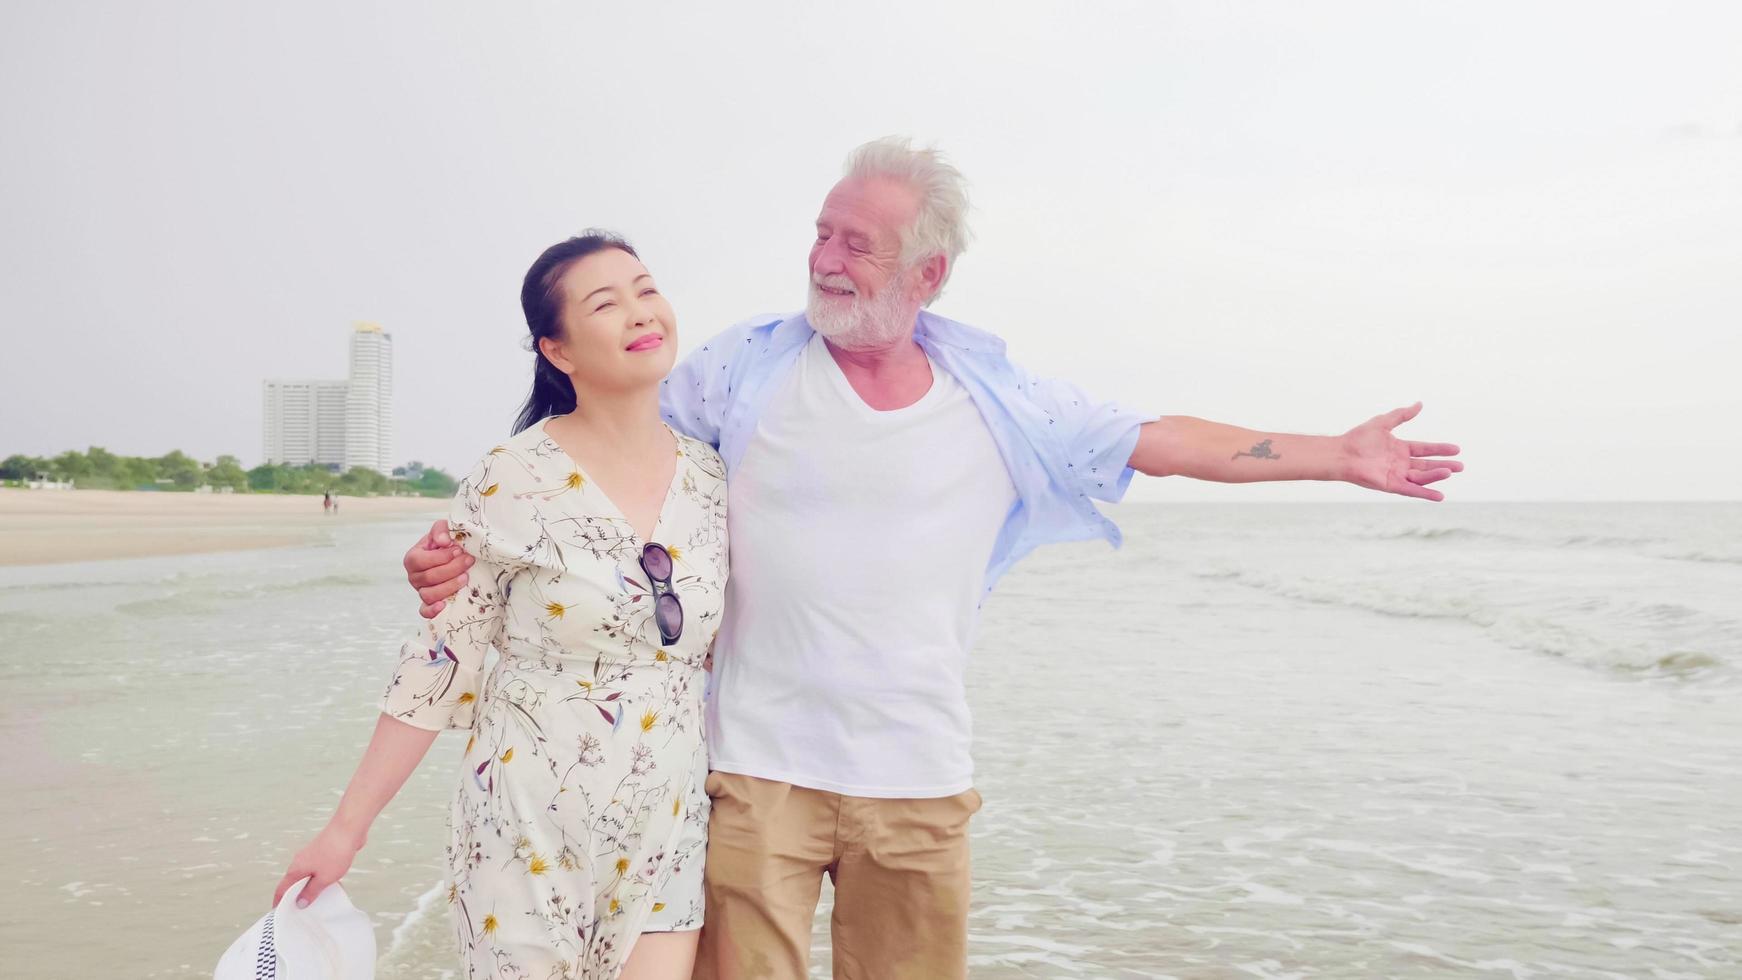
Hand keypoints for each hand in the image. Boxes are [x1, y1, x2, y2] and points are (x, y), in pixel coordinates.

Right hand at [273, 825, 363, 908]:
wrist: (348, 829)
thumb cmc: (335, 852)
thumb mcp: (324, 878)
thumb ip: (311, 892)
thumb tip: (300, 903)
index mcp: (296, 869)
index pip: (282, 889)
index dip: (279, 902)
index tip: (278, 913)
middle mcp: (300, 862)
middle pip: (294, 883)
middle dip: (296, 897)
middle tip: (301, 912)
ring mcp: (311, 856)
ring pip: (308, 876)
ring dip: (311, 887)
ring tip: (318, 902)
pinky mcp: (323, 853)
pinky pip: (318, 870)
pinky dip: (321, 879)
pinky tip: (332, 885)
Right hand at [405, 519, 471, 618]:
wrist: (455, 555)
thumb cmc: (446, 542)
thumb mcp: (442, 530)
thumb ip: (441, 530)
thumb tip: (443, 541)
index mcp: (413, 558)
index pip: (420, 561)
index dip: (441, 557)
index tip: (459, 550)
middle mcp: (414, 577)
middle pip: (429, 578)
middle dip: (452, 569)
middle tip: (469, 560)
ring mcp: (421, 591)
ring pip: (429, 595)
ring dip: (449, 586)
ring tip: (466, 577)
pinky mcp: (429, 603)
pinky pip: (425, 611)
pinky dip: (432, 610)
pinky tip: (444, 605)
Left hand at [1339, 402, 1462, 500]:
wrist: (1342, 453)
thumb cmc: (1358, 438)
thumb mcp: (1383, 422)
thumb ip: (1402, 415)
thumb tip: (1419, 404)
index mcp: (1399, 449)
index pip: (1424, 449)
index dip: (1440, 449)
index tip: (1456, 449)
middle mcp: (1400, 463)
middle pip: (1426, 465)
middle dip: (1444, 465)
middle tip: (1461, 466)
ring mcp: (1396, 474)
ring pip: (1421, 477)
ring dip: (1436, 475)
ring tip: (1450, 472)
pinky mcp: (1391, 485)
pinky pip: (1411, 490)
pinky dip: (1425, 493)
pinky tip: (1439, 496)